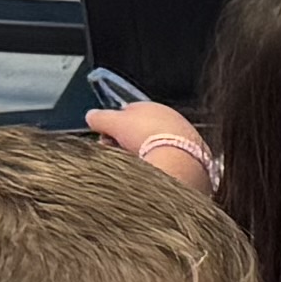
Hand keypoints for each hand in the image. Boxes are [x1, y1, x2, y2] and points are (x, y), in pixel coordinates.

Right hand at [84, 95, 217, 189]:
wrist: (179, 159)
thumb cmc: (147, 136)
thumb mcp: (115, 123)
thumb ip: (101, 118)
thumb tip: (91, 116)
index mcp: (153, 107)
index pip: (128, 114)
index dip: (114, 126)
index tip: (104, 138)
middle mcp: (171, 120)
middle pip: (140, 132)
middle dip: (124, 142)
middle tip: (114, 153)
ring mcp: (182, 139)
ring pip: (153, 148)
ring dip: (140, 155)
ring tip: (129, 166)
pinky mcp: (190, 159)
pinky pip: (167, 162)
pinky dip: (157, 166)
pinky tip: (149, 174)